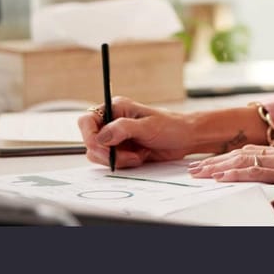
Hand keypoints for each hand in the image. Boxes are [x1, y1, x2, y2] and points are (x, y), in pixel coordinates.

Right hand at [76, 96, 194, 168]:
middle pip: (90, 141)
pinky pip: (111, 162)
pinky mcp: (121, 151)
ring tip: (137, 156)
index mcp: (115, 109)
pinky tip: (138, 158)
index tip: (104, 146)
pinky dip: (122, 164)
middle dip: (107, 153)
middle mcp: (112, 123)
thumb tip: (102, 135)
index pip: (87, 121)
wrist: (185, 139)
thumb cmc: (171, 126)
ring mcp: (115, 138)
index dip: (90, 135)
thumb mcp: (148, 126)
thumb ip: (123, 129)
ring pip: (99, 154)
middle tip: (127, 156)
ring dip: (116, 160)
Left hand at [187, 144, 273, 208]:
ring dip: (217, 166)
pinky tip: (221, 177)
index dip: (228, 158)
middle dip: (215, 161)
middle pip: (239, 154)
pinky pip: (255, 171)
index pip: (249, 153)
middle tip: (194, 168)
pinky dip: (235, 173)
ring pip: (242, 159)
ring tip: (199, 172)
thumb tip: (273, 206)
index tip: (211, 165)